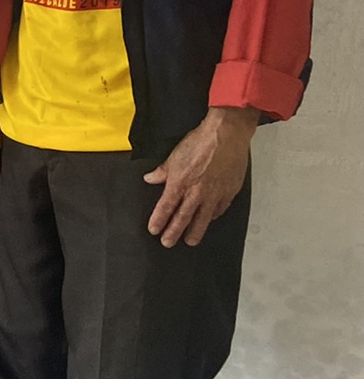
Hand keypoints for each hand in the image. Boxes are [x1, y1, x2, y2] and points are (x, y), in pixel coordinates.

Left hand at [144, 106, 256, 246]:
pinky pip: (219, 209)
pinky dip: (213, 216)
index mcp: (180, 183)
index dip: (159, 220)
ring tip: (190, 241)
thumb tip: (151, 179)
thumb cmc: (201, 142)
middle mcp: (197, 192)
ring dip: (196, 231)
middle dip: (174, 232)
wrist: (226, 135)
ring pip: (203, 218)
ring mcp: (215, 194)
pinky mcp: (229, 192)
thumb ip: (162, 171)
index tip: (154, 230)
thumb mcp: (174, 155)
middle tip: (168, 243)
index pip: (166, 207)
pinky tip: (209, 219)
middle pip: (183, 218)